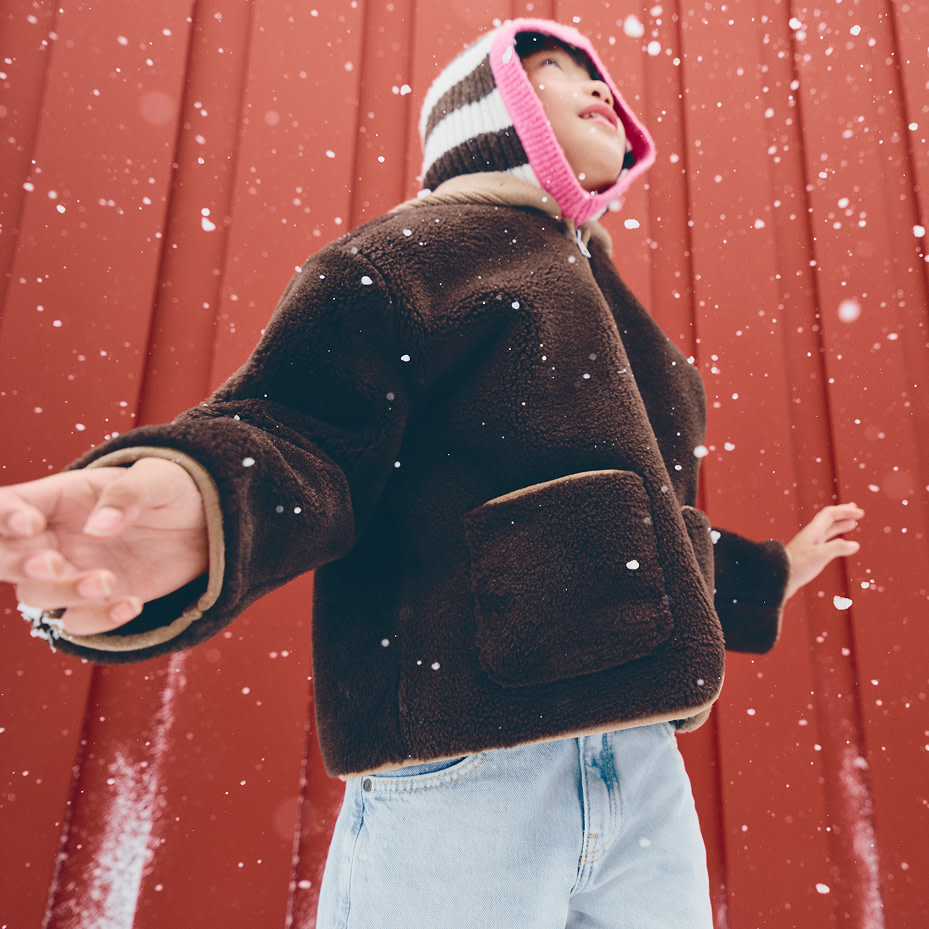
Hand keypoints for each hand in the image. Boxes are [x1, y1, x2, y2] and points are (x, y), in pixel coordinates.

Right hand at [0, 458, 207, 635]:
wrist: (206, 525)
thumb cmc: (173, 490)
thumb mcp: (158, 479)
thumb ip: (127, 495)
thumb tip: (98, 528)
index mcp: (57, 497)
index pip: (6, 506)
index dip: (3, 517)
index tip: (29, 524)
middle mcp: (54, 537)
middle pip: (4, 558)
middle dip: (18, 565)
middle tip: (54, 564)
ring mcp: (72, 571)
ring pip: (36, 594)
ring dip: (64, 594)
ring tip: (108, 582)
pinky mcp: (97, 600)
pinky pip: (78, 621)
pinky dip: (99, 619)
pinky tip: (134, 603)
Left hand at [783, 502, 863, 600]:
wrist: (778, 579)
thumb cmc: (797, 566)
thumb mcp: (820, 556)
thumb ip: (837, 548)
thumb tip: (855, 545)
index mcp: (813, 532)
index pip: (829, 514)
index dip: (844, 511)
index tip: (859, 512)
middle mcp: (810, 536)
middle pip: (828, 520)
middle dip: (843, 515)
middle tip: (857, 512)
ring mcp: (809, 545)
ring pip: (826, 531)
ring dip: (840, 526)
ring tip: (852, 524)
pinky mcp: (808, 555)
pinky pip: (824, 542)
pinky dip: (835, 539)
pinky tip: (839, 546)